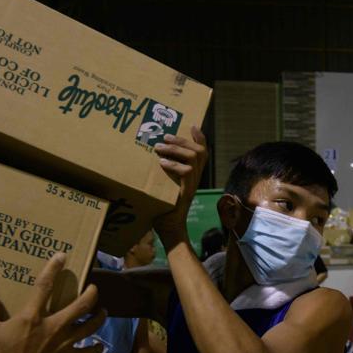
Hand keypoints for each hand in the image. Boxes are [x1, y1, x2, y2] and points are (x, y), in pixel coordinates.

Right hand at [0, 253, 106, 352]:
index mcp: (33, 316)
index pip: (45, 285)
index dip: (54, 268)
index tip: (62, 256)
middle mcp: (54, 326)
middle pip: (82, 305)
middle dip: (91, 293)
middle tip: (94, 288)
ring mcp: (64, 344)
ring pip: (91, 326)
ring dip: (99, 317)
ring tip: (102, 311)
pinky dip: (96, 348)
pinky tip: (99, 345)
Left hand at [151, 127, 207, 243]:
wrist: (169, 228)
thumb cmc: (162, 207)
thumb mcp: (163, 184)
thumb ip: (163, 171)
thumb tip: (150, 156)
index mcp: (192, 175)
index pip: (202, 152)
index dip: (199, 137)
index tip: (192, 125)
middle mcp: (196, 178)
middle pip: (200, 151)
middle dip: (183, 140)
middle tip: (165, 136)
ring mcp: (192, 185)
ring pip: (194, 158)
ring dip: (177, 149)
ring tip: (160, 147)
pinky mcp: (187, 192)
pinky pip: (187, 172)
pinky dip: (173, 165)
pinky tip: (161, 163)